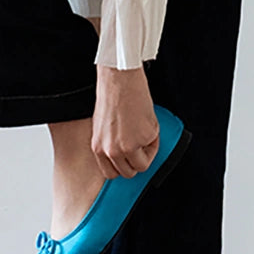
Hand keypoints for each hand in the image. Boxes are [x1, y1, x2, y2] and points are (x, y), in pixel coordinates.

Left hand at [91, 64, 159, 179]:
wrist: (120, 80)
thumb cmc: (111, 96)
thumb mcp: (103, 126)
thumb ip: (110, 144)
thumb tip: (124, 155)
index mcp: (98, 147)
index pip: (111, 173)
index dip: (122, 167)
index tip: (128, 161)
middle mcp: (112, 150)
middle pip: (128, 172)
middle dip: (137, 162)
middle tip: (140, 147)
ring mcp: (129, 146)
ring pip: (143, 165)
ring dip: (148, 153)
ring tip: (144, 134)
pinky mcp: (144, 137)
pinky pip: (154, 146)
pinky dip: (154, 136)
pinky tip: (146, 121)